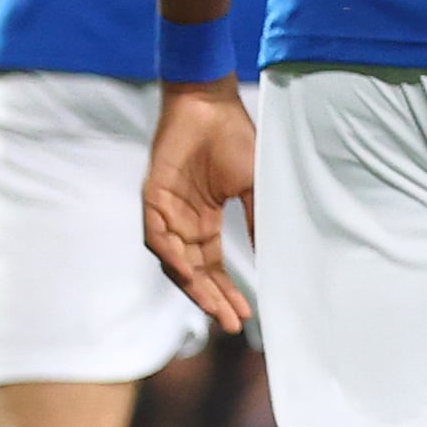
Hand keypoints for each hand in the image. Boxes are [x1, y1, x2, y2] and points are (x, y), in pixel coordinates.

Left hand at [142, 82, 258, 331]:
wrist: (209, 104)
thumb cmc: (235, 137)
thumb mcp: (254, 186)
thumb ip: (258, 221)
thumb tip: (273, 257)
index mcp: (206, 219)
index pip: (214, 266)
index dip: (227, 291)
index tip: (244, 315)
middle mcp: (183, 221)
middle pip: (195, 272)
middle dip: (212, 298)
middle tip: (230, 323)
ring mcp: (165, 211)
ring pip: (175, 262)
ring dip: (194, 286)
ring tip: (215, 307)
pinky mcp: (152, 197)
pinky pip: (157, 237)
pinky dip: (172, 257)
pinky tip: (191, 274)